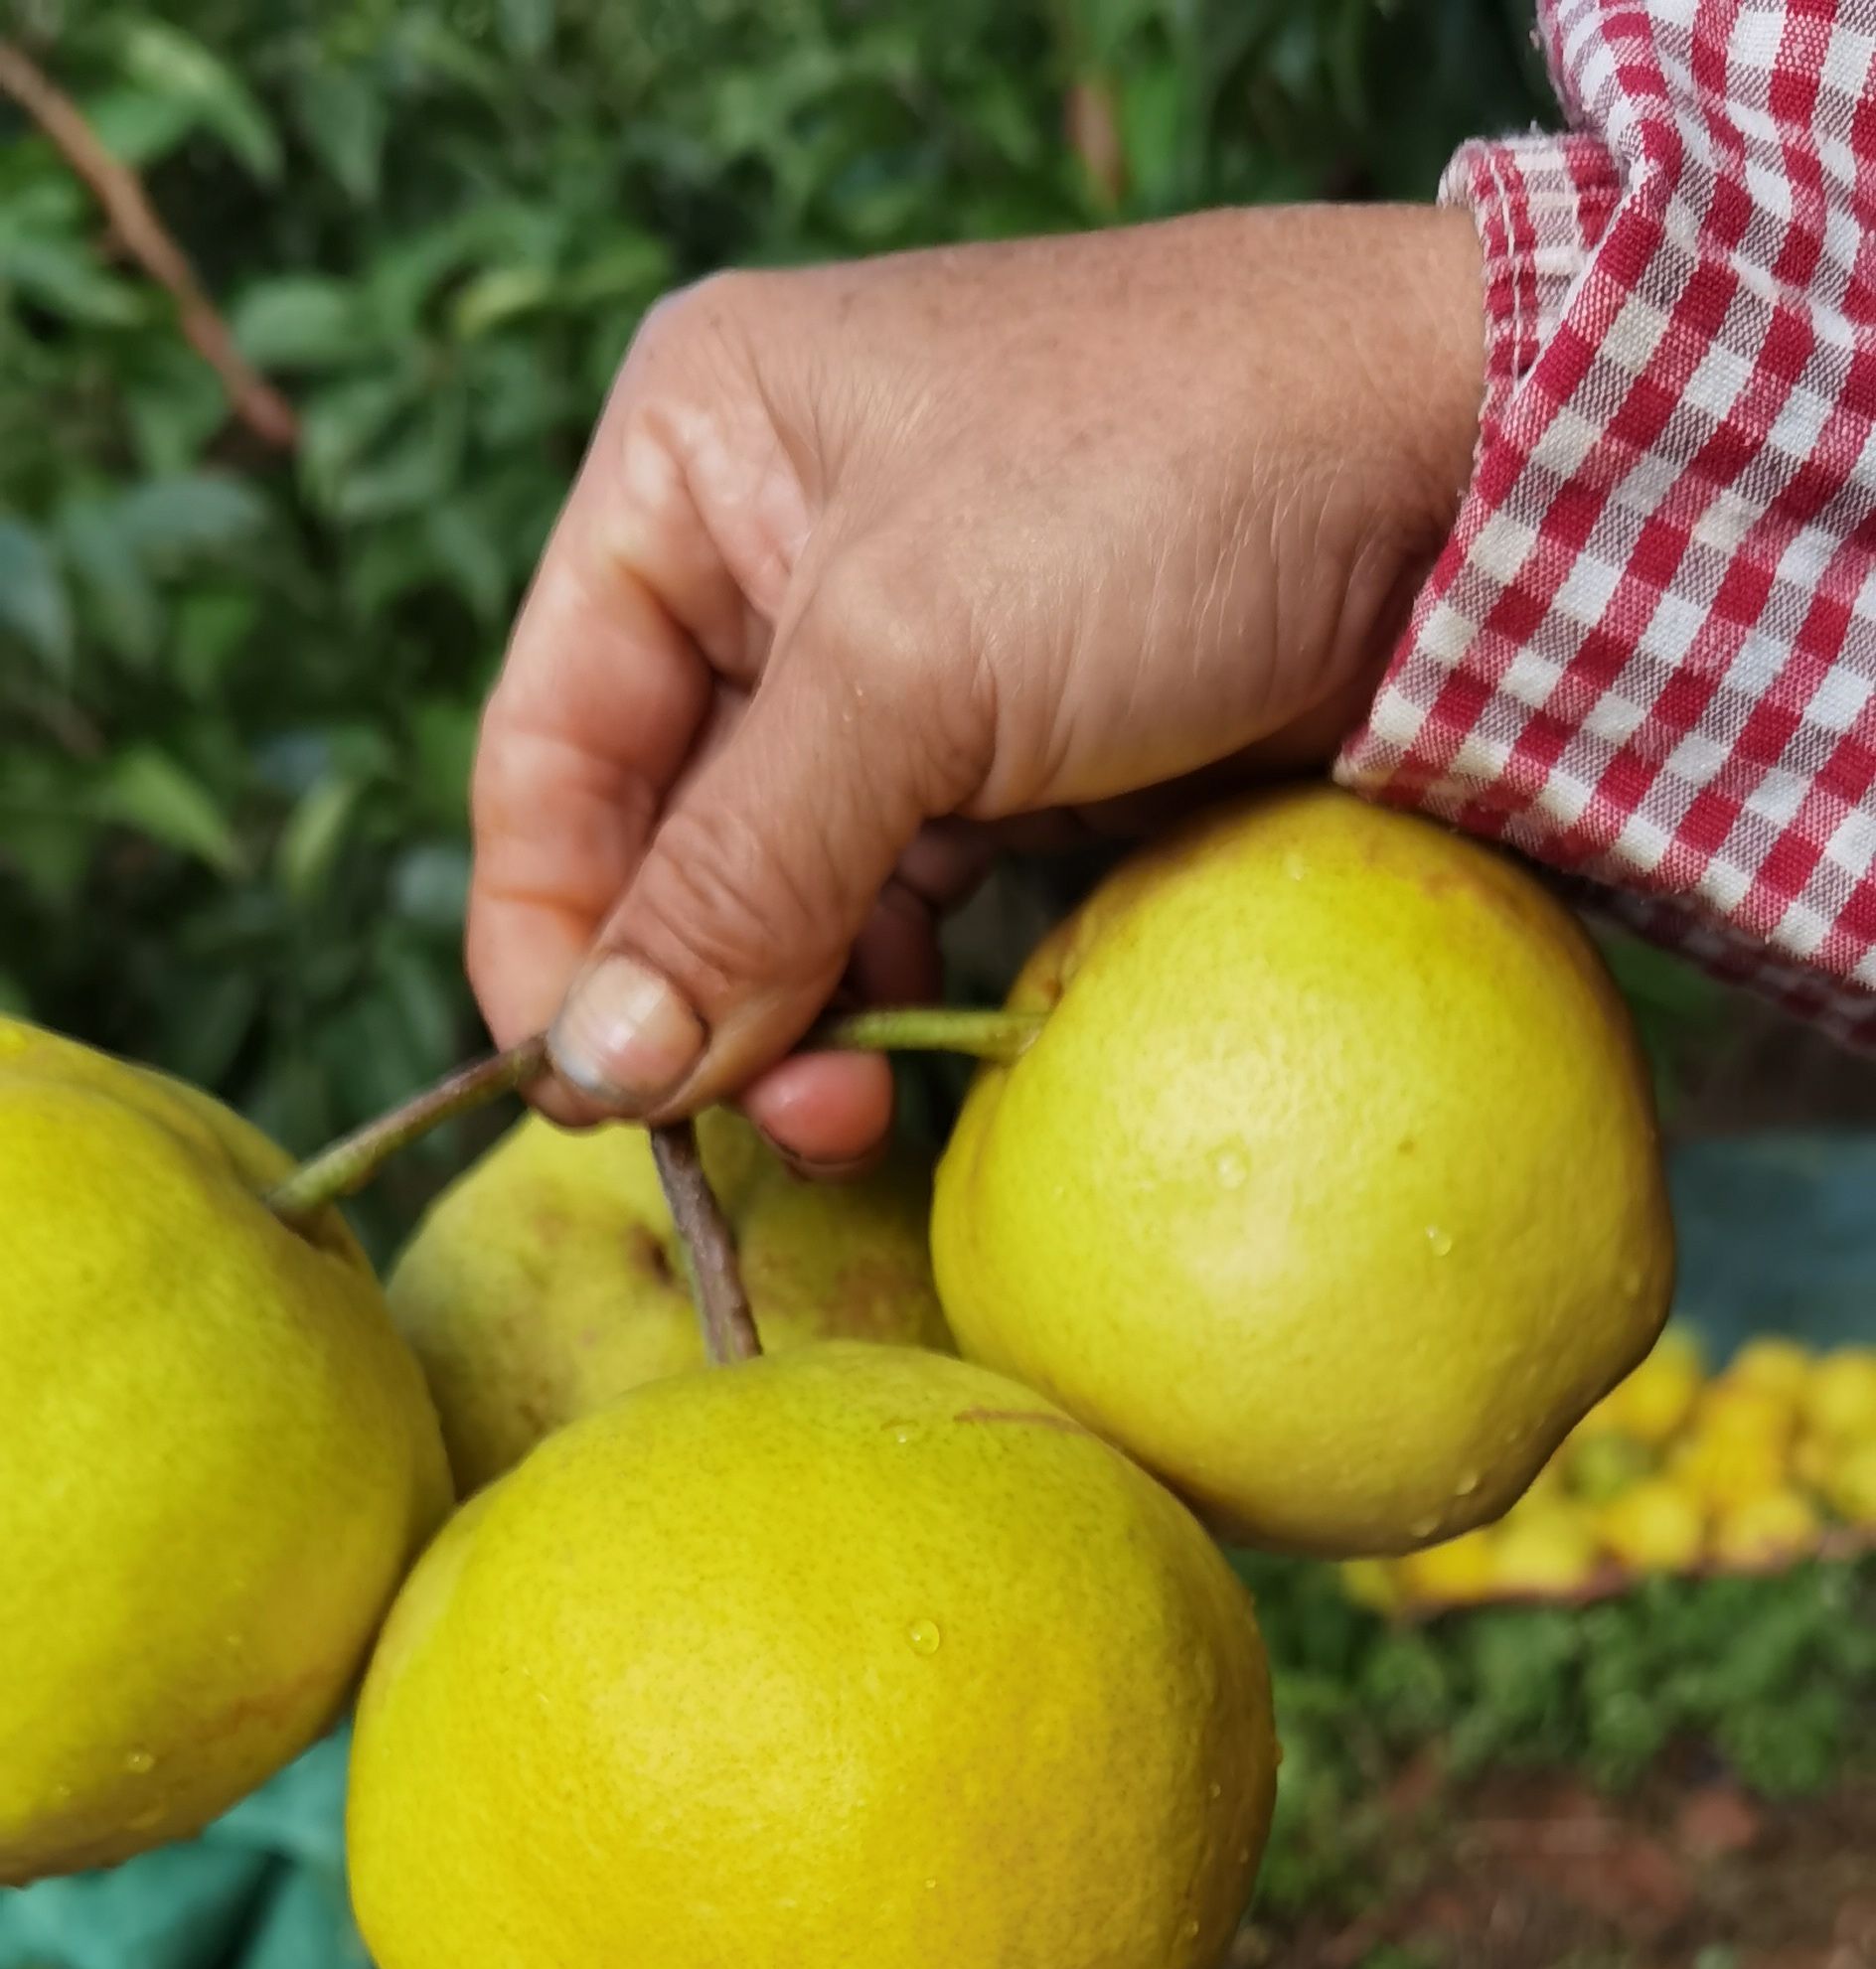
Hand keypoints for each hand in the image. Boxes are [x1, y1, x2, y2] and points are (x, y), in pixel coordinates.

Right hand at [468, 206, 1482, 1167]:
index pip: (548, 751)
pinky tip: (930, 1057)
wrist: (1465, 466)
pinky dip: (905, 990)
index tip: (599, 1105)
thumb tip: (593, 1073)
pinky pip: (905, 902)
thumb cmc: (1168, 487)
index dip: (553, 943)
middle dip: (701, 1001)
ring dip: (806, 1021)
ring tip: (861, 1108)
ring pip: (784, 894)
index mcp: (696, 459)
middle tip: (774, 1126)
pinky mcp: (1018, 748)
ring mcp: (900, 657)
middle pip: (661, 841)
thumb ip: (739, 882)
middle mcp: (773, 549)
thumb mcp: (911, 674)